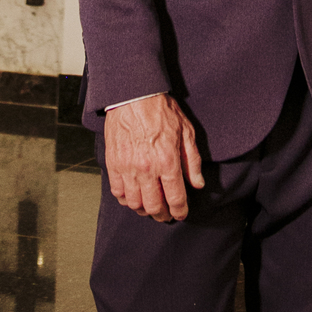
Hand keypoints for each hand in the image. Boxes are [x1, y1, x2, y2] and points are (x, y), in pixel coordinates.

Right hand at [103, 94, 202, 222]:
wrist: (134, 95)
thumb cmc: (161, 110)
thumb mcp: (186, 131)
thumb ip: (192, 160)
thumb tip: (197, 183)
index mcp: (167, 160)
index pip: (175, 198)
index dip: (180, 211)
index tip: (181, 214)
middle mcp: (147, 169)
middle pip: (154, 207)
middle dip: (162, 215)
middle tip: (166, 215)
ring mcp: (128, 168)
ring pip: (135, 204)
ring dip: (144, 210)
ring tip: (150, 207)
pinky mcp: (113, 164)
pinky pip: (118, 192)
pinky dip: (126, 199)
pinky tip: (133, 196)